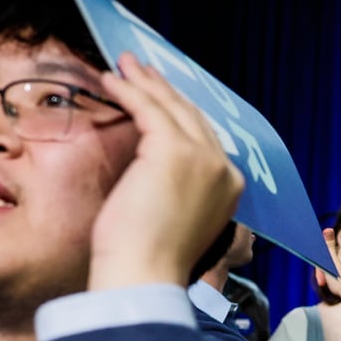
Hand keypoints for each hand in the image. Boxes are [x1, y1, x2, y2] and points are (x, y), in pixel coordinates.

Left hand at [89, 53, 243, 288]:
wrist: (144, 275)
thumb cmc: (150, 259)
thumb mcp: (176, 218)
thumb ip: (180, 190)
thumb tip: (157, 170)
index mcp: (229, 188)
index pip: (205, 139)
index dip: (181, 113)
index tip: (160, 96)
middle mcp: (223, 169)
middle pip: (192, 116)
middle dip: (165, 90)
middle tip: (141, 69)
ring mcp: (203, 158)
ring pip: (172, 107)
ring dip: (146, 82)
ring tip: (124, 65)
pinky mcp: (175, 150)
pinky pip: (149, 108)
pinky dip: (129, 90)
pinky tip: (111, 79)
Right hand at [316, 227, 340, 307]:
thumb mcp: (332, 264)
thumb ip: (329, 247)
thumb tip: (327, 229)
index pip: (327, 252)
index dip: (321, 264)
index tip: (320, 277)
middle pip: (333, 259)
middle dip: (327, 271)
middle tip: (323, 283)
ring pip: (340, 267)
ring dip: (333, 276)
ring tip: (334, 287)